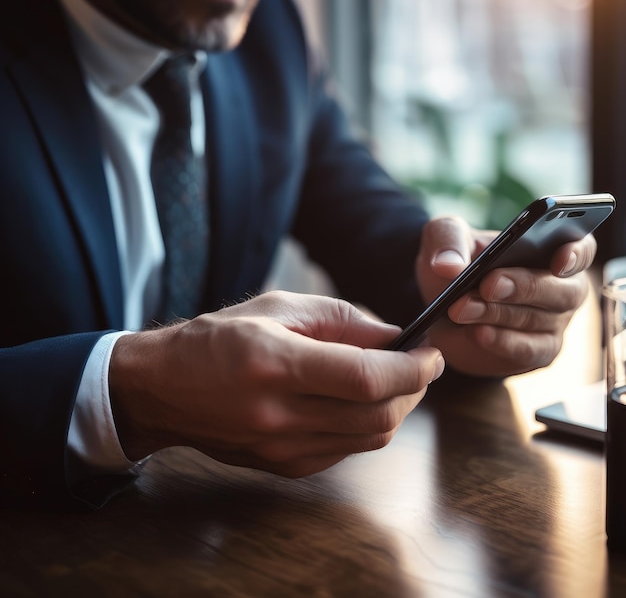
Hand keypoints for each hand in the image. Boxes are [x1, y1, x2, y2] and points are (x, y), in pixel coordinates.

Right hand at [109, 291, 443, 476]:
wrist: (162, 389)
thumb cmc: (216, 338)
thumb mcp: (275, 307)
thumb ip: (341, 319)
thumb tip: (393, 335)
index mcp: (276, 364)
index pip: (368, 377)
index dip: (412, 367)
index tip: (432, 353)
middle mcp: (280, 415)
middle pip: (378, 414)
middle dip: (414, 388)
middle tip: (420, 364)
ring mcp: (281, 449)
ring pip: (369, 438)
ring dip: (396, 408)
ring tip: (396, 380)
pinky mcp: (283, 466)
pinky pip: (346, 450)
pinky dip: (367, 426)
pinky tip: (359, 402)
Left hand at [416, 216, 595, 375]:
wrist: (441, 307)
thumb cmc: (457, 262)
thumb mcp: (445, 238)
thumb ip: (448, 241)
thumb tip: (448, 265)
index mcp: (550, 247)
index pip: (581, 249)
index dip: (575, 254)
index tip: (559, 258)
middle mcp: (562, 286)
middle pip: (562, 290)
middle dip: (524, 287)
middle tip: (488, 285)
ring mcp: (553, 321)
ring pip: (538, 319)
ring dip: (498, 314)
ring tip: (461, 308)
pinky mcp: (537, 351)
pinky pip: (529, 349)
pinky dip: (503, 342)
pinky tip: (478, 333)